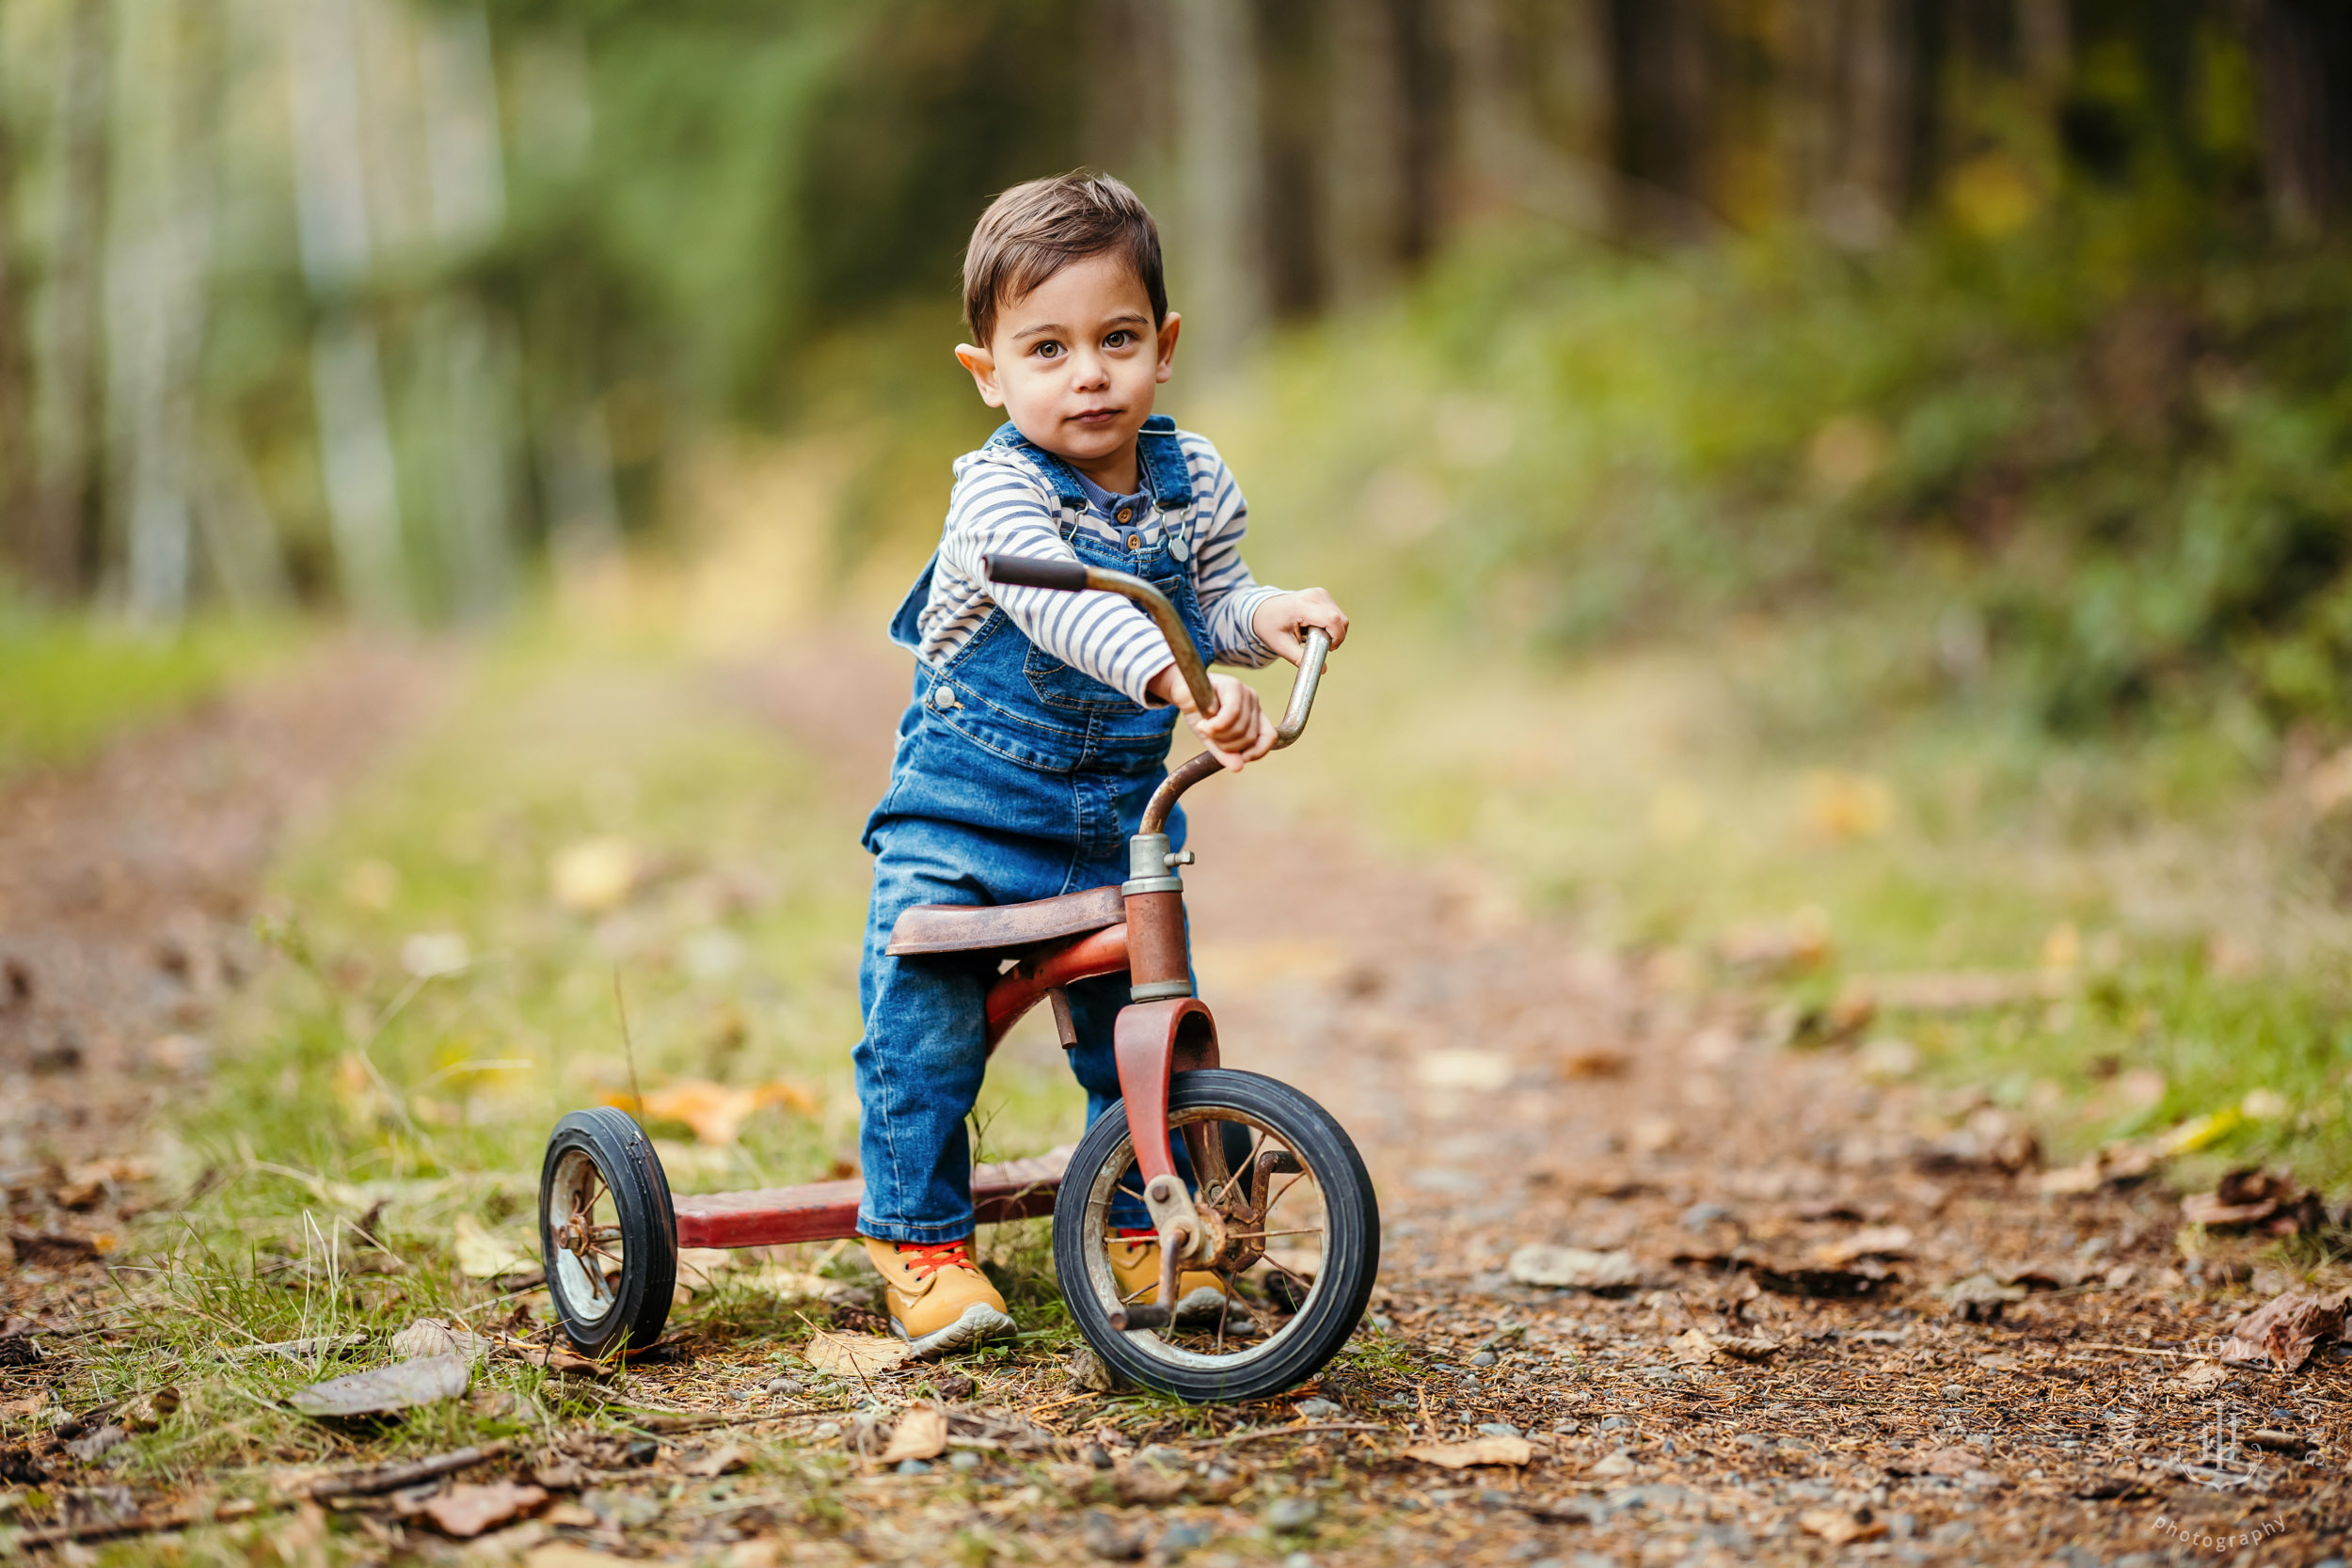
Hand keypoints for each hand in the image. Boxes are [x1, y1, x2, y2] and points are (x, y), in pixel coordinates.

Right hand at [1147, 666, 1276, 770]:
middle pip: (1250, 736)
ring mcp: (1245, 692)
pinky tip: (1203, 724)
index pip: (1269, 736)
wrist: (1181, 692)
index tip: (1240, 758)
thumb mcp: (1213, 738)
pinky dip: (1215, 725)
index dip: (1258, 752)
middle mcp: (1253, 702)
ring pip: (1240, 727)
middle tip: (1210, 737)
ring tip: (1204, 728)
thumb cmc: (1200, 714)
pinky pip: (1231, 714)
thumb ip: (1226, 753)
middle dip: (1227, 745)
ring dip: (1218, 735)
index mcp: (1255, 715)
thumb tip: (1238, 768)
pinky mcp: (1232, 685)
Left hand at [1251, 588, 1348, 664]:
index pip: (1332, 619)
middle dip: (1335, 637)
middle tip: (1318, 644)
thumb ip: (1301, 658)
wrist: (1264, 610)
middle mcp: (1314, 596)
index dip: (1337, 637)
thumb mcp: (1281, 645)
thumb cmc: (1271, 627)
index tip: (1328, 648)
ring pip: (1341, 618)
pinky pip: (1337, 614)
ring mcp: (1320, 593)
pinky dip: (1331, 625)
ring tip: (1314, 635)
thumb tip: (1323, 670)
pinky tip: (1316, 627)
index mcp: (1301, 606)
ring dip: (1334, 631)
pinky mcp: (1323, 595)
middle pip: (1340, 620)